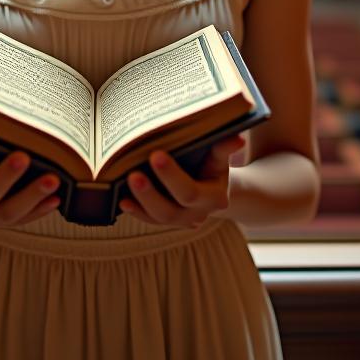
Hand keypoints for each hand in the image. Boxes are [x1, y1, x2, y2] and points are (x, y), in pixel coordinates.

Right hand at [0, 129, 60, 230]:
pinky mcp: (10, 222)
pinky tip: (59, 197)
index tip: (23, 156)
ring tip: (56, 180)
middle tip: (50, 172)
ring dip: (37, 198)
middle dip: (27, 189)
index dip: (3, 176)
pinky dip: (42, 208)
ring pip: (17, 215)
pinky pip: (28, 218)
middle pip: (3, 206)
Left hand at [119, 134, 245, 228]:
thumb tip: (238, 139)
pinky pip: (149, 219)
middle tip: (133, 173)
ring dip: (141, 201)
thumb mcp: (219, 156)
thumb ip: (223, 149)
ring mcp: (181, 220)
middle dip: (150, 192)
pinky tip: (121, 200)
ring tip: (126, 182)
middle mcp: (198, 214)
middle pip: (171, 210)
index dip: (171, 176)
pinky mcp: (165, 220)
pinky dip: (136, 211)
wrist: (211, 184)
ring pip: (159, 217)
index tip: (155, 155)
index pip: (190, 191)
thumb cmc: (212, 163)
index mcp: (214, 198)